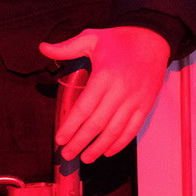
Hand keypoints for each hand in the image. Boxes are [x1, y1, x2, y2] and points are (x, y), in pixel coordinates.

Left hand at [39, 26, 169, 163]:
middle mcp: (120, 91)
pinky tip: (108, 151)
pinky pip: (132, 130)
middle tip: (67, 154)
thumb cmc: (119, 40)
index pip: (84, 108)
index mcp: (104, 75)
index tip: (60, 139)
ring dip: (99, 148)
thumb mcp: (91, 38)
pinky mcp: (145, 106)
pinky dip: (120, 143)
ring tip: (85, 158)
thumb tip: (43, 48)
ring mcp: (135, 100)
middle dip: (80, 142)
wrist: (152, 39)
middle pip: (97, 124)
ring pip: (115, 131)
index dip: (71, 127)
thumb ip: (66, 47)